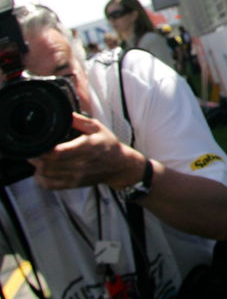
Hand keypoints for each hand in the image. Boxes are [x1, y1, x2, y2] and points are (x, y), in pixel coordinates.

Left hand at [28, 114, 142, 190]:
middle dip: (37, 156)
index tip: (40, 142)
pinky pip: (50, 185)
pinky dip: (41, 178)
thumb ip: (80, 121)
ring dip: (38, 166)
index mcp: (87, 148)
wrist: (119, 165)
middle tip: (34, 148)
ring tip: (38, 157)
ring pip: (46, 174)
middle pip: (48, 164)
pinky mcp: (73, 184)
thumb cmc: (108, 145)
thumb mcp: (98, 128)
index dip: (44, 149)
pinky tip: (43, 169)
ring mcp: (76, 176)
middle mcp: (81, 165)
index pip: (58, 152)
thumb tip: (65, 114)